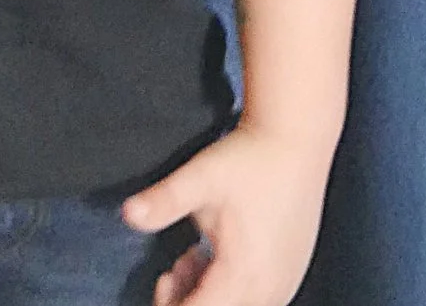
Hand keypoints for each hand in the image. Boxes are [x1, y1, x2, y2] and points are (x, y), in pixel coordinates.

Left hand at [123, 121, 332, 305]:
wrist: (298, 136)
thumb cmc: (251, 158)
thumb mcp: (201, 177)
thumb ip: (164, 201)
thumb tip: (128, 213)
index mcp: (245, 275)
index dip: (171, 305)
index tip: (162, 279)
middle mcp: (270, 290)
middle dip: (188, 301)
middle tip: (175, 268)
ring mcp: (285, 285)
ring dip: (208, 295)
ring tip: (195, 257)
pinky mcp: (291, 274)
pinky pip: (255, 299)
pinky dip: (230, 288)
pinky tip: (218, 256)